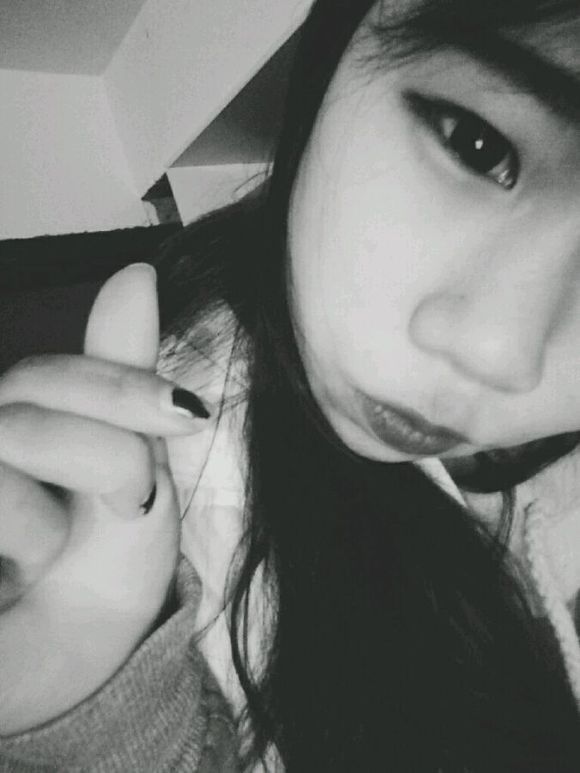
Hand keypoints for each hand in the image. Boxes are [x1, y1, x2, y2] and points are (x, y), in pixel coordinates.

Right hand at [0, 264, 207, 733]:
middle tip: (132, 504)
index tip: (189, 416)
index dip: (120, 387)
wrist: (68, 659)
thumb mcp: (135, 471)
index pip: (51, 377)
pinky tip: (10, 575)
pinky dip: (22, 538)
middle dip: (105, 451)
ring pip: (7, 438)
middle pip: (26, 399)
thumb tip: (135, 271)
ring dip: (49, 517)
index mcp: (18, 418)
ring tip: (50, 554)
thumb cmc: (101, 565)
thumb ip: (122, 377)